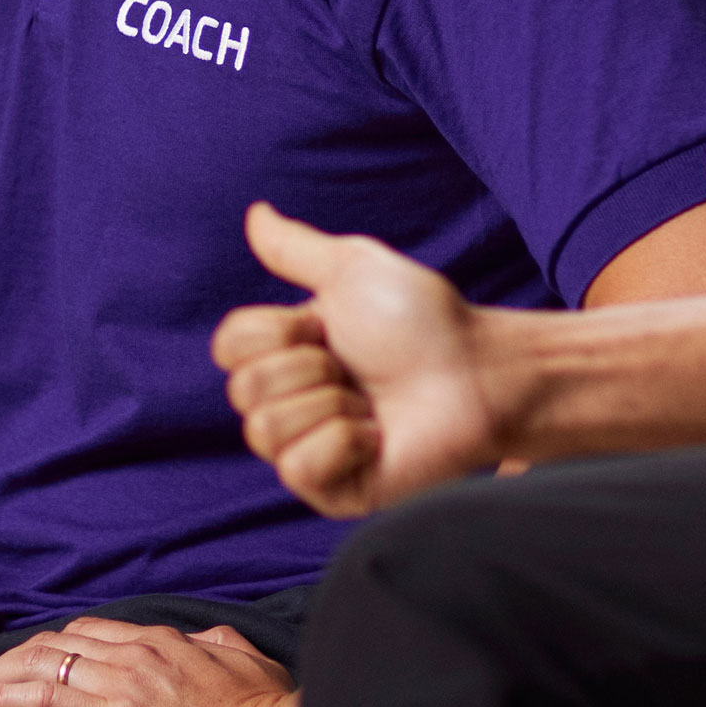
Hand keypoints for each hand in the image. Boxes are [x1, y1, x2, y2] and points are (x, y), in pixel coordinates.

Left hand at [0, 619, 300, 706]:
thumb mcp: (253, 668)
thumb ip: (224, 652)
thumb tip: (213, 643)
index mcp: (169, 641)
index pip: (95, 634)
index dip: (57, 646)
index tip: (32, 660)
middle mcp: (139, 651)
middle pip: (58, 643)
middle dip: (15, 656)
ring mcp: (123, 680)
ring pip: (40, 664)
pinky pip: (42, 697)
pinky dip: (1, 694)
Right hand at [216, 204, 524, 513]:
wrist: (476, 371)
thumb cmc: (426, 323)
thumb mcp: (352, 268)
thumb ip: (294, 248)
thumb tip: (255, 212)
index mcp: (285, 357)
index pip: (229, 347)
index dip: (279, 331)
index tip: (327, 328)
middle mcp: (289, 407)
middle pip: (243, 390)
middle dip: (309, 367)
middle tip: (357, 368)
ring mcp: (308, 454)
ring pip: (265, 430)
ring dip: (329, 404)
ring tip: (370, 404)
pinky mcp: (332, 493)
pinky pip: (298, 468)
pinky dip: (343, 442)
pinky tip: (376, 436)